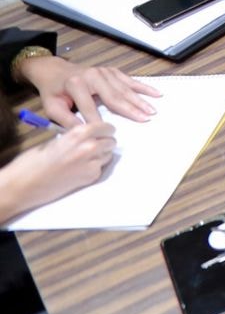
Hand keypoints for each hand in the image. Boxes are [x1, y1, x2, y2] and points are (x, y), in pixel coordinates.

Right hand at [1, 121, 116, 215]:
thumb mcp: (57, 140)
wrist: (24, 185)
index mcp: (80, 133)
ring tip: (84, 159)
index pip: (107, 128)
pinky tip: (78, 170)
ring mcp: (92, 163)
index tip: (102, 133)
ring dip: (101, 155)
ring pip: (108, 155)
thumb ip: (77, 136)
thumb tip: (90, 135)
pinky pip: (100, 169)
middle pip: (111, 142)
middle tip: (93, 146)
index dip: (104, 130)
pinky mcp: (90, 178)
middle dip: (104, 143)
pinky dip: (93, 168)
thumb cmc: (34, 161)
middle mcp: (90, 146)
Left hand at [15, 56, 158, 125]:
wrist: (55, 70)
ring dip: (140, 100)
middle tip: (146, 119)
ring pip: (124, 89)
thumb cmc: (54, 90)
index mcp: (77, 84)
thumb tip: (83, 132)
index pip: (89, 107)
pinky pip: (130, 80)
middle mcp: (93, 76)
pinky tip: (156, 93)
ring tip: (153, 110)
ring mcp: (105, 72)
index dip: (98, 121)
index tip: (108, 134)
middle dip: (130, 109)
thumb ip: (65, 119)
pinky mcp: (112, 71)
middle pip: (114, 96)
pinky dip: (143, 87)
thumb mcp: (52, 106)